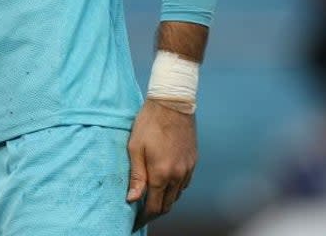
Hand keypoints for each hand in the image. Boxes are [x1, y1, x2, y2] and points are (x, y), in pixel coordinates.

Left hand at [126, 99, 196, 229]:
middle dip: (154, 212)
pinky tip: (165, 184)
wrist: (173, 104)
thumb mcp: (134, 147)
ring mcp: (188, 169)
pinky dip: (174, 189)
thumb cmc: (149, 123)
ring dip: (165, 200)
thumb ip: (136, 176)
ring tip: (152, 199)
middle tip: (141, 213)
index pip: (154, 206)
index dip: (144, 217)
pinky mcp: (193, 161)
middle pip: (167, 204)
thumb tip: (132, 199)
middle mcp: (178, 175)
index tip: (134, 222)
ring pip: (177, 195)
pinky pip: (184, 183)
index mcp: (161, 173)